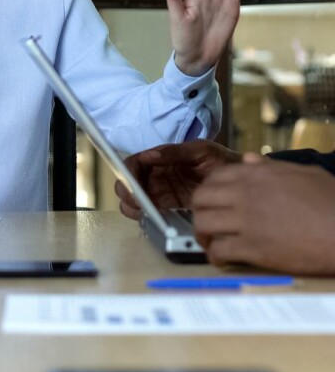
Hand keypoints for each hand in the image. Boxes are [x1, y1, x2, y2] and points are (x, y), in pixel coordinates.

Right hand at [115, 140, 240, 219]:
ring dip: (135, 209)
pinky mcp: (171, 212)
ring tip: (148, 213)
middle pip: (129, 186)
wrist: (243, 182)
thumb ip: (175, 152)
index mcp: (159, 159)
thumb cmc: (222, 161)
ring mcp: (162, 195)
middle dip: (128, 195)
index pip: (133, 164)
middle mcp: (156, 177)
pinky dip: (148, 219)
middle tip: (139, 204)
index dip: (127, 175)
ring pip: (135, 203)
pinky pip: (151, 216)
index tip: (132, 187)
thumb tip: (148, 156)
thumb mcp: (201, 151)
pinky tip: (158, 220)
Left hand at [192, 154, 334, 274]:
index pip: (213, 178)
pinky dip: (215, 256)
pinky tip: (221, 260)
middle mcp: (244, 194)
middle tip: (206, 223)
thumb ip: (271, 166)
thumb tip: (251, 159)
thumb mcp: (303, 174)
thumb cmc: (331, 202)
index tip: (212, 202)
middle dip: (199, 211)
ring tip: (209, 243)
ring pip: (203, 224)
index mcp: (255, 175)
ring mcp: (246, 221)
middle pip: (200, 199)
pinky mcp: (253, 247)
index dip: (208, 191)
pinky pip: (220, 250)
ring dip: (202, 235)